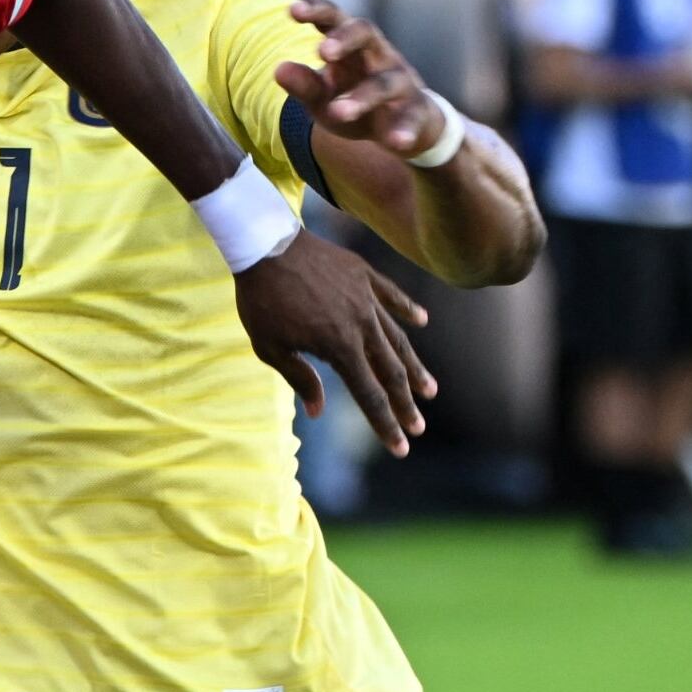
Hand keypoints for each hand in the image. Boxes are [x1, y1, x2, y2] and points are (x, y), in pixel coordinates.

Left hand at [233, 229, 433, 453]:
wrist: (264, 243)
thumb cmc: (262, 300)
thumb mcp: (271, 347)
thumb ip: (300, 378)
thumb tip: (318, 412)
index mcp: (339, 345)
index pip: (370, 394)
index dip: (386, 424)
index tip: (402, 448)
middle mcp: (360, 323)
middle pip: (390, 371)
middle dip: (405, 403)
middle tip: (418, 427)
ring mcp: (365, 297)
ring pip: (397, 337)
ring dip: (414, 366)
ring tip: (430, 389)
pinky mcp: (363, 274)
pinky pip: (391, 295)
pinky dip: (407, 309)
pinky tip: (422, 322)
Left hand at [274, 0, 446, 154]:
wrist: (404, 129)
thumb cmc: (357, 104)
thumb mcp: (324, 97)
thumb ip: (304, 85)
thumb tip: (278, 70)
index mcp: (352, 47)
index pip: (335, 19)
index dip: (317, 11)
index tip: (293, 9)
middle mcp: (378, 56)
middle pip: (367, 33)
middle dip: (346, 39)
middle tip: (323, 52)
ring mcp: (401, 83)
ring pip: (385, 83)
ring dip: (362, 96)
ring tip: (337, 111)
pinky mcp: (418, 113)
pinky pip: (413, 118)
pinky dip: (404, 130)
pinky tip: (395, 142)